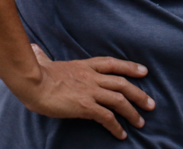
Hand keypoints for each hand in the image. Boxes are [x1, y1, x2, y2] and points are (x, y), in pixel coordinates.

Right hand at [16, 44, 154, 139]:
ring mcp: (89, 91)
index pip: (111, 64)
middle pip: (122, 83)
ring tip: (140, 122)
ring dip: (132, 112)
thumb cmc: (34, 73)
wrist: (32, 83)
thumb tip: (34, 48)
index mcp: (82, 66)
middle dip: (139, 94)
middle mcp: (90, 77)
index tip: (144, 71)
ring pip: (119, 100)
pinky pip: (107, 117)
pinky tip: (120, 134)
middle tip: (150, 104)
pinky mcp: (86, 106)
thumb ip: (42, 57)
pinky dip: (116, 126)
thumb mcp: (42, 62)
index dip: (129, 67)